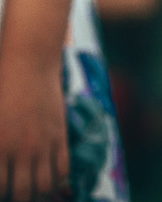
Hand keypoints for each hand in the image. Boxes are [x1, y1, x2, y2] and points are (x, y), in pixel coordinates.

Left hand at [0, 55, 68, 201]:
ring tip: (34, 193)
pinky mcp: (59, 136)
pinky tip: (53, 183)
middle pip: (21, 193)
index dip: (2, 196)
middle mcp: (20, 151)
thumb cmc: (0, 89)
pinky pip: (63, 168)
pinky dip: (59, 181)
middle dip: (19, 200)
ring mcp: (42, 144)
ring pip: (44, 186)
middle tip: (17, 196)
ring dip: (39, 194)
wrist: (29, 65)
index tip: (4, 193)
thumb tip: (1, 165)